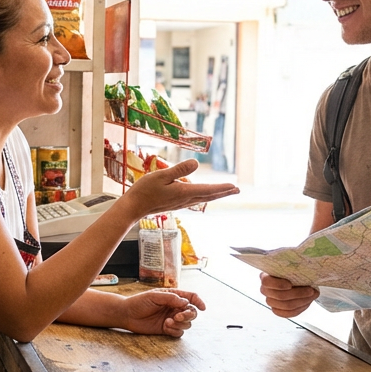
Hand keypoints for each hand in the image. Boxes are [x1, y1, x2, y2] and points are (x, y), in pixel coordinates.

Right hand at [120, 159, 238, 218]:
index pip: (208, 190)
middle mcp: (185, 199)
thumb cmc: (144, 191)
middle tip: (237, 190)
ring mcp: (180, 203)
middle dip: (224, 192)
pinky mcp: (175, 203)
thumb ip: (179, 170)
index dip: (222, 188)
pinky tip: (204, 195)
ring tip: (225, 191)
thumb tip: (196, 163)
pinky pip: (195, 199)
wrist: (133, 207)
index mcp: (183, 192)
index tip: (234, 186)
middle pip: (209, 196)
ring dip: (216, 194)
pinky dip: (205, 196)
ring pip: (203, 198)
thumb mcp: (161, 176)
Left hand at [121, 289, 206, 336]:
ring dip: (180, 324)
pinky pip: (179, 332)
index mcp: (173, 297)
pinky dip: (175, 331)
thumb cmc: (139, 302)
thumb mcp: (154, 296)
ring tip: (168, 322)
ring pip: (187, 324)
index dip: (199, 301)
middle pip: (192, 312)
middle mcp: (174, 308)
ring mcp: (171, 319)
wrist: (127, 315)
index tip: (203, 307)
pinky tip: (165, 327)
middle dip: (189, 315)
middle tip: (178, 316)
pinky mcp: (167, 329)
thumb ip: (171, 298)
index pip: (191, 297)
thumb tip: (186, 302)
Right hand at [259, 273, 318, 317]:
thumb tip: (303, 269)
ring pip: (286, 306)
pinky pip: (288, 313)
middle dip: (297, 293)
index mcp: (265, 277)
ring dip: (302, 301)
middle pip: (279, 296)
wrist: (295, 280)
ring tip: (312, 295)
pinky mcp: (277, 310)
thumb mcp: (291, 266)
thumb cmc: (292, 271)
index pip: (266, 282)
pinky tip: (307, 302)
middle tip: (310, 290)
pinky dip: (300, 308)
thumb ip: (292, 267)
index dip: (278, 285)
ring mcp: (270, 301)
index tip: (290, 284)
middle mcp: (265, 290)